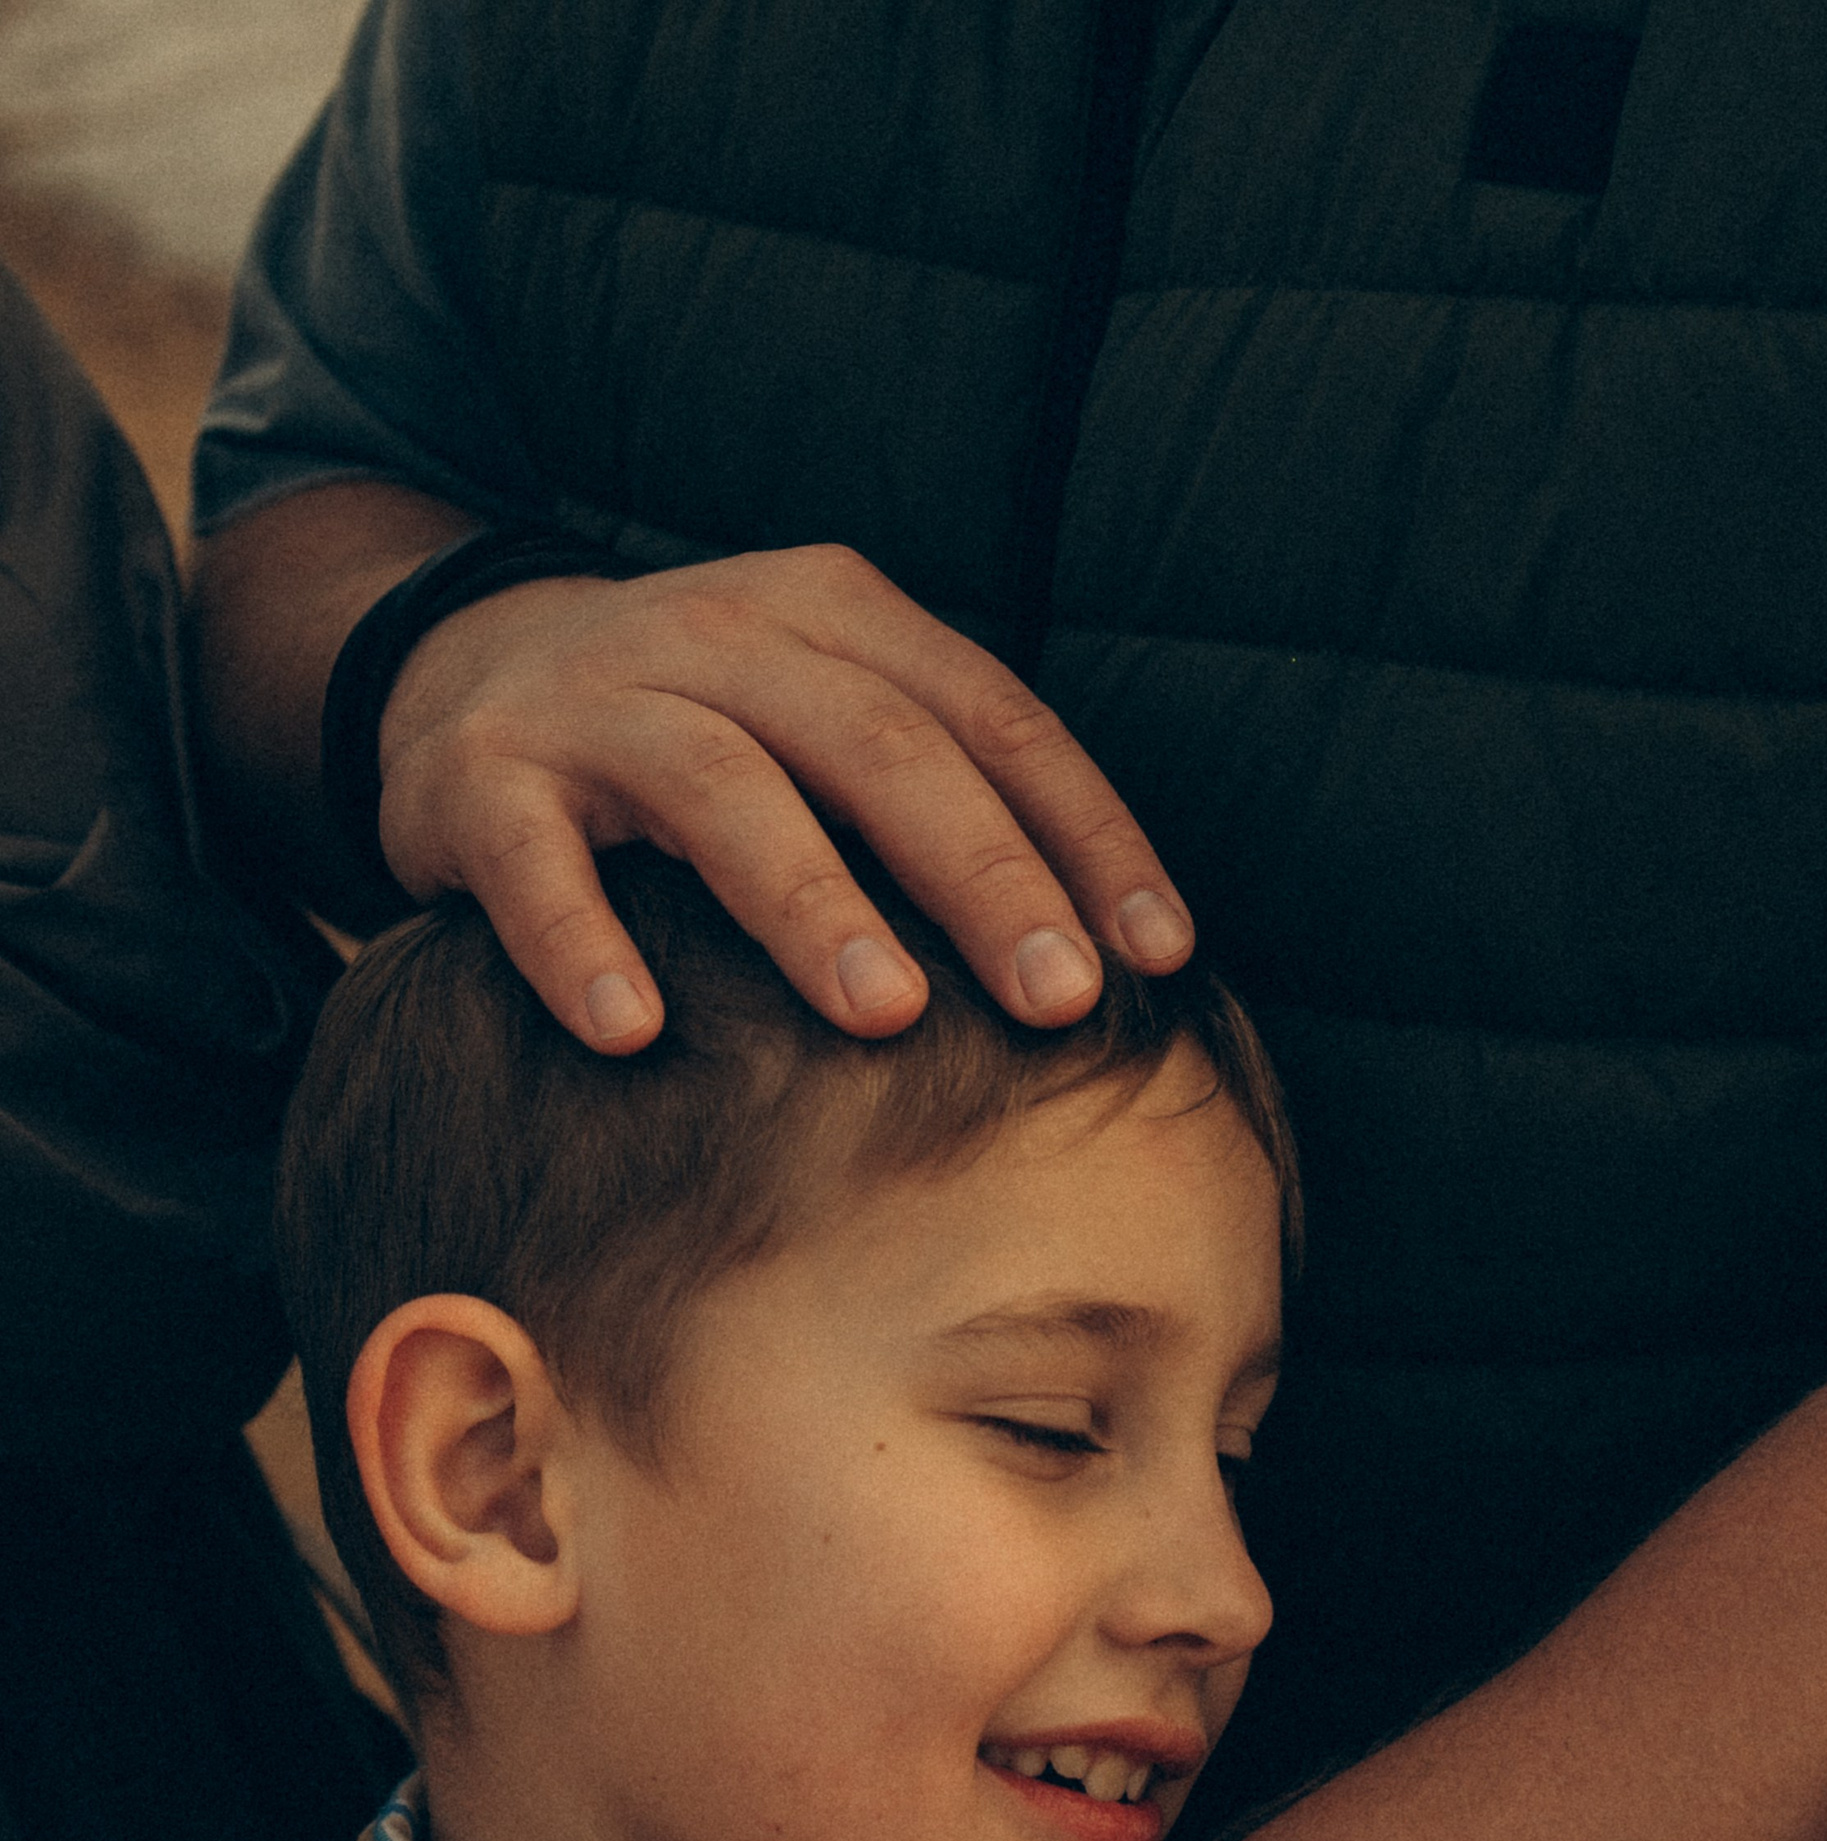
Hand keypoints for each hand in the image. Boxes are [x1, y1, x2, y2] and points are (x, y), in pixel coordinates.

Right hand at [371, 540, 1192, 1049]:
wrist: (462, 682)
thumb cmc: (706, 741)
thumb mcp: (830, 724)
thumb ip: (951, 795)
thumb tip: (1114, 954)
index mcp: (836, 611)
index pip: (991, 718)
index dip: (1084, 833)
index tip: (1157, 955)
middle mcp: (722, 633)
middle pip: (875, 746)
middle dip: (980, 877)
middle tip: (1058, 1001)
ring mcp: (596, 699)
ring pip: (722, 789)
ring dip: (812, 906)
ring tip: (887, 1016)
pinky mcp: (480, 778)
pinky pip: (534, 865)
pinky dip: (581, 945)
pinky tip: (632, 1035)